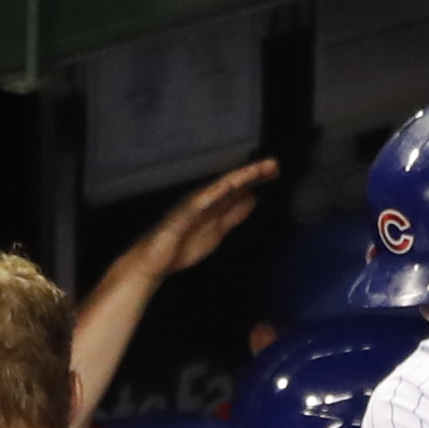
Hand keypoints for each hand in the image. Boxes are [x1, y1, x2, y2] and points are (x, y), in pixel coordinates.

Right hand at [120, 158, 272, 286]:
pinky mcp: (179, 217)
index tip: (275, 171)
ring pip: (216, 189)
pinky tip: (225, 187)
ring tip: (254, 170)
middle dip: (251, 173)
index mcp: (213, 204)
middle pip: (231, 183)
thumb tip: (253, 198)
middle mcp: (203, 200)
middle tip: (273, 164)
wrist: (153, 263)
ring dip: (236, 179)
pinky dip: (211, 194)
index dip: (255, 178)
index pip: (237, 188)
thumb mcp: (217, 231)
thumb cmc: (182, 245)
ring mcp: (191, 206)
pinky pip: (197, 204)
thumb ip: (233, 215)